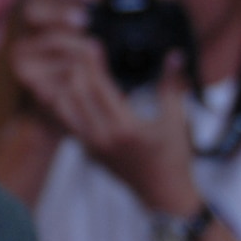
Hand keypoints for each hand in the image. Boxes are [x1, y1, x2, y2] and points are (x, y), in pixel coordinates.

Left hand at [11, 0, 200, 215]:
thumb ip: (171, 85)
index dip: (92, 62)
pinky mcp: (88, 153)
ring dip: (69, 87)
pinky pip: (69, 123)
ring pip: (65, 108)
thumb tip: (174, 55)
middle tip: (83, 52)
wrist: (164, 196)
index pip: (98, 87)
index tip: (93, 44)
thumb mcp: (175, 120)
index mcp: (124, 128)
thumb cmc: (174, 160)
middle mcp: (102, 138)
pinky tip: (79, 91)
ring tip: (79, 71)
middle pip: (75, 94)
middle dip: (78, 70)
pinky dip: (69, 104)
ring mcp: (92, 147)